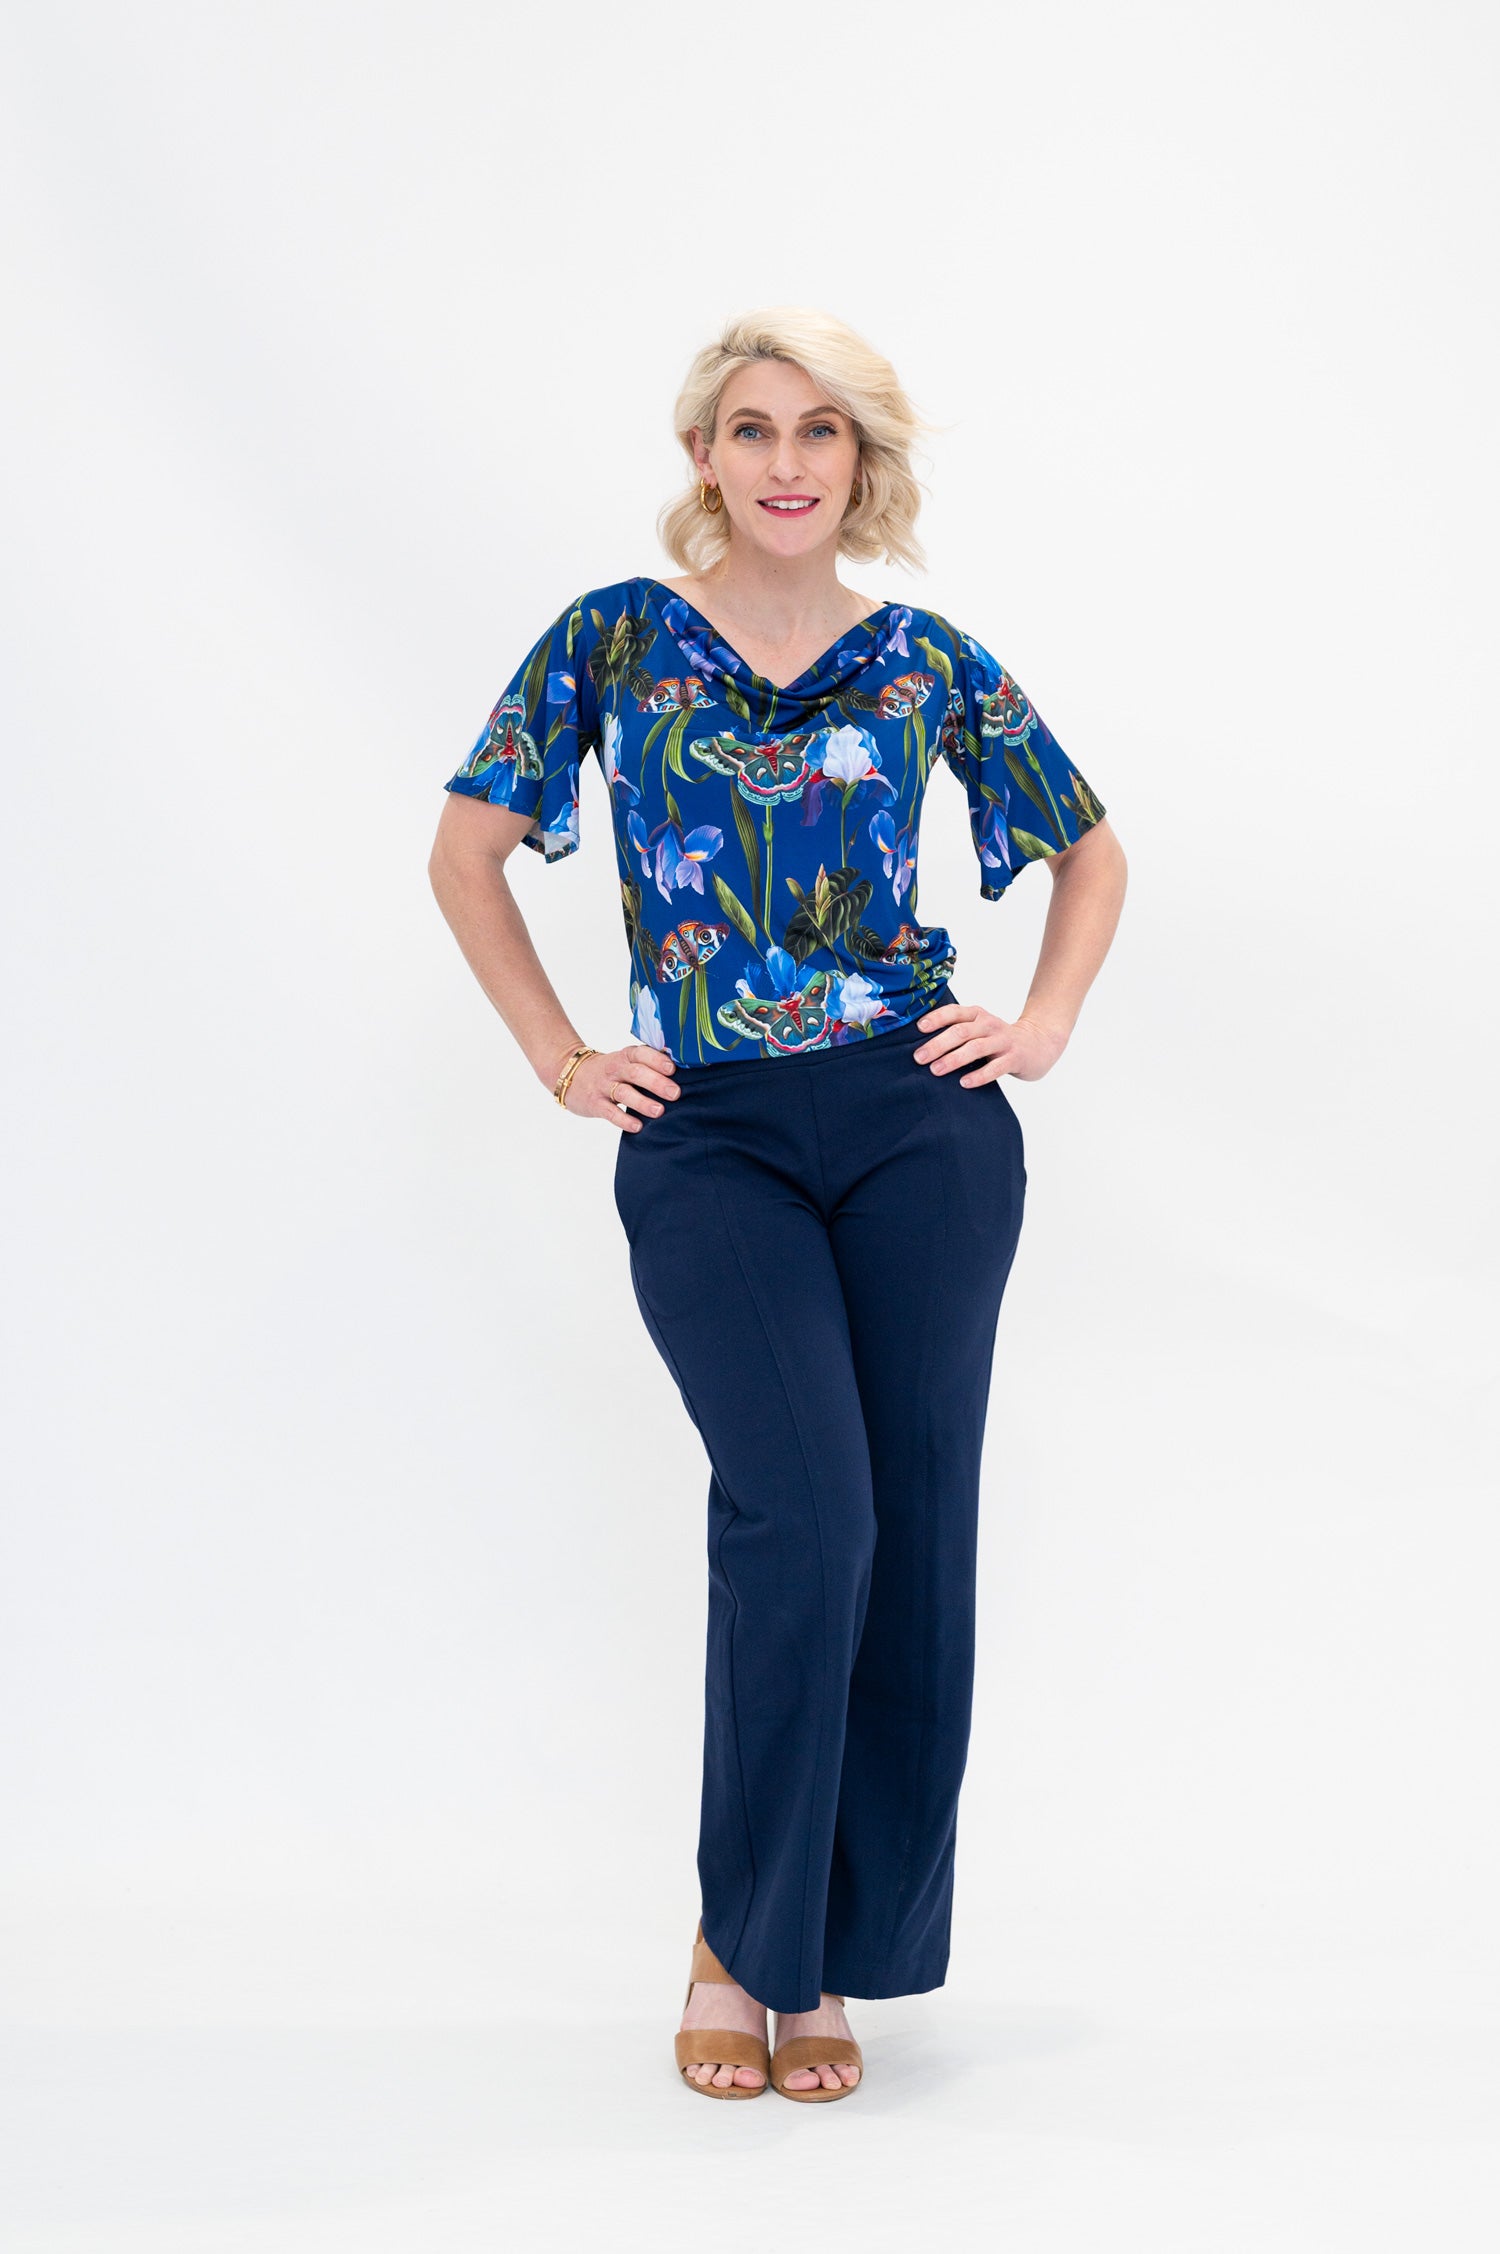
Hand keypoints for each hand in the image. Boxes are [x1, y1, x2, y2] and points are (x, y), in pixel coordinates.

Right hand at [559, 1042, 679, 1127]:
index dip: (656, 1060)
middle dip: (656, 1082)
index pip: (640, 1054)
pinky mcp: (595, 1103)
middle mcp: (614, 1069)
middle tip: (675, 1093)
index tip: (673, 1069)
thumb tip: (683, 1067)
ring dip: (642, 1102)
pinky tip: (637, 1126)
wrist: (570, 1075)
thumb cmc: (610, 1070)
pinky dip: (623, 1120)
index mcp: (625, 1056)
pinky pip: (610, 1112)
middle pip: (636, 1073)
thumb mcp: (625, 1061)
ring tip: (659, 1111)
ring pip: (624, 1092)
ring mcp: (603, 1086)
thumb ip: (647, 1063)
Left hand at [911, 1002, 1068, 1084]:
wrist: (1038, 1044)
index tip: (918, 1029)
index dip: (936, 1019)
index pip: (954, 1012)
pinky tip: (964, 1083)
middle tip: (919, 1058)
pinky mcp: (1015, 1058)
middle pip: (961, 1032)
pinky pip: (995, 1068)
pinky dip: (979, 1075)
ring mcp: (1003, 1041)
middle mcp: (989, 1025)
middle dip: (937, 1044)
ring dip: (953, 1059)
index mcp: (977, 1015)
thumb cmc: (997, 1039)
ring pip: (975, 1048)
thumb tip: (921, 1046)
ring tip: (936, 1070)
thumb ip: (957, 1031)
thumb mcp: (979, 1028)